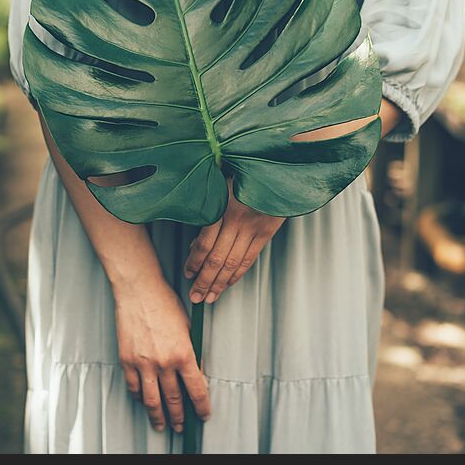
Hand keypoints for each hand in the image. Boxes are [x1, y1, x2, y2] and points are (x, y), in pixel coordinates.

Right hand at [113, 279, 210, 432]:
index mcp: (183, 353)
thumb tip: (196, 374)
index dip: (201, 407)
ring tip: (161, 425)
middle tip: (181, 426)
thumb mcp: (188, 328)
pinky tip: (143, 401)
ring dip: (158, 416)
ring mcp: (143, 363)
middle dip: (179, 417)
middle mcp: (164, 362)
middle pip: (174, 399)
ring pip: (152, 400)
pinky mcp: (127, 360)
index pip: (197, 390)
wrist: (139, 290)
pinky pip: (133, 387)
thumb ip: (192, 353)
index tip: (203, 415)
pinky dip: (139, 398)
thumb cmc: (164, 303)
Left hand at [184, 178, 284, 303]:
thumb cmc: (242, 172)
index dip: (194, 262)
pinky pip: (250, 258)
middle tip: (195, 296)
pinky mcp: (267, 231)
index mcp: (221, 207)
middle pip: (217, 259)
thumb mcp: (218, 186)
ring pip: (233, 263)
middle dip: (204, 281)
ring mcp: (253, 227)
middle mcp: (236, 220)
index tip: (187, 273)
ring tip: (210, 297)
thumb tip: (195, 244)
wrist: (277, 167)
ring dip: (220, 283)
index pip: (204, 243)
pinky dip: (237, 274)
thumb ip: (208, 213)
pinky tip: (228, 283)